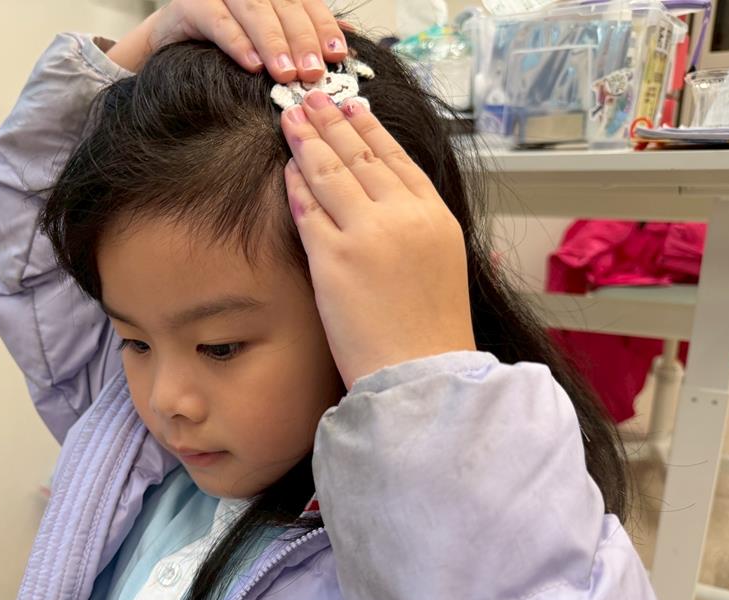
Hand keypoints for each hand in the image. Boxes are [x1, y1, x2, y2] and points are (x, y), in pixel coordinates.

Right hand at [108, 0, 348, 81]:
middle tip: (312, 72)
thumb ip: (303, 33)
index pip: (304, 3)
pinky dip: (237, 43)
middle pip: (283, 6)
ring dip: (273, 44)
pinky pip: (218, 23)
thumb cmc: (224, 45)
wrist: (169, 45)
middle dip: (301, 40)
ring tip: (286, 74)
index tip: (336, 55)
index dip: (323, 27)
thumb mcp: (267, 39)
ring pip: (254, 11)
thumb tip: (348, 40)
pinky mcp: (191, 5)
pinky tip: (253, 65)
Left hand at [281, 90, 475, 387]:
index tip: (353, 107)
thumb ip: (418, 227)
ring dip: (307, 141)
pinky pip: (308, 210)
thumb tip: (391, 205)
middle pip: (360, 156)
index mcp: (435, 216)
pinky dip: (296, 184)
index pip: (397, 159)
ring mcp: (367, 234)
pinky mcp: (335, 259)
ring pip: (331, 174)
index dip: (370, 129)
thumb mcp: (442, 264)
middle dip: (332, 122)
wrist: (422, 372)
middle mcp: (404, 216)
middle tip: (311, 98)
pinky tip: (286, 166)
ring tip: (291, 118)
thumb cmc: (430, 331)